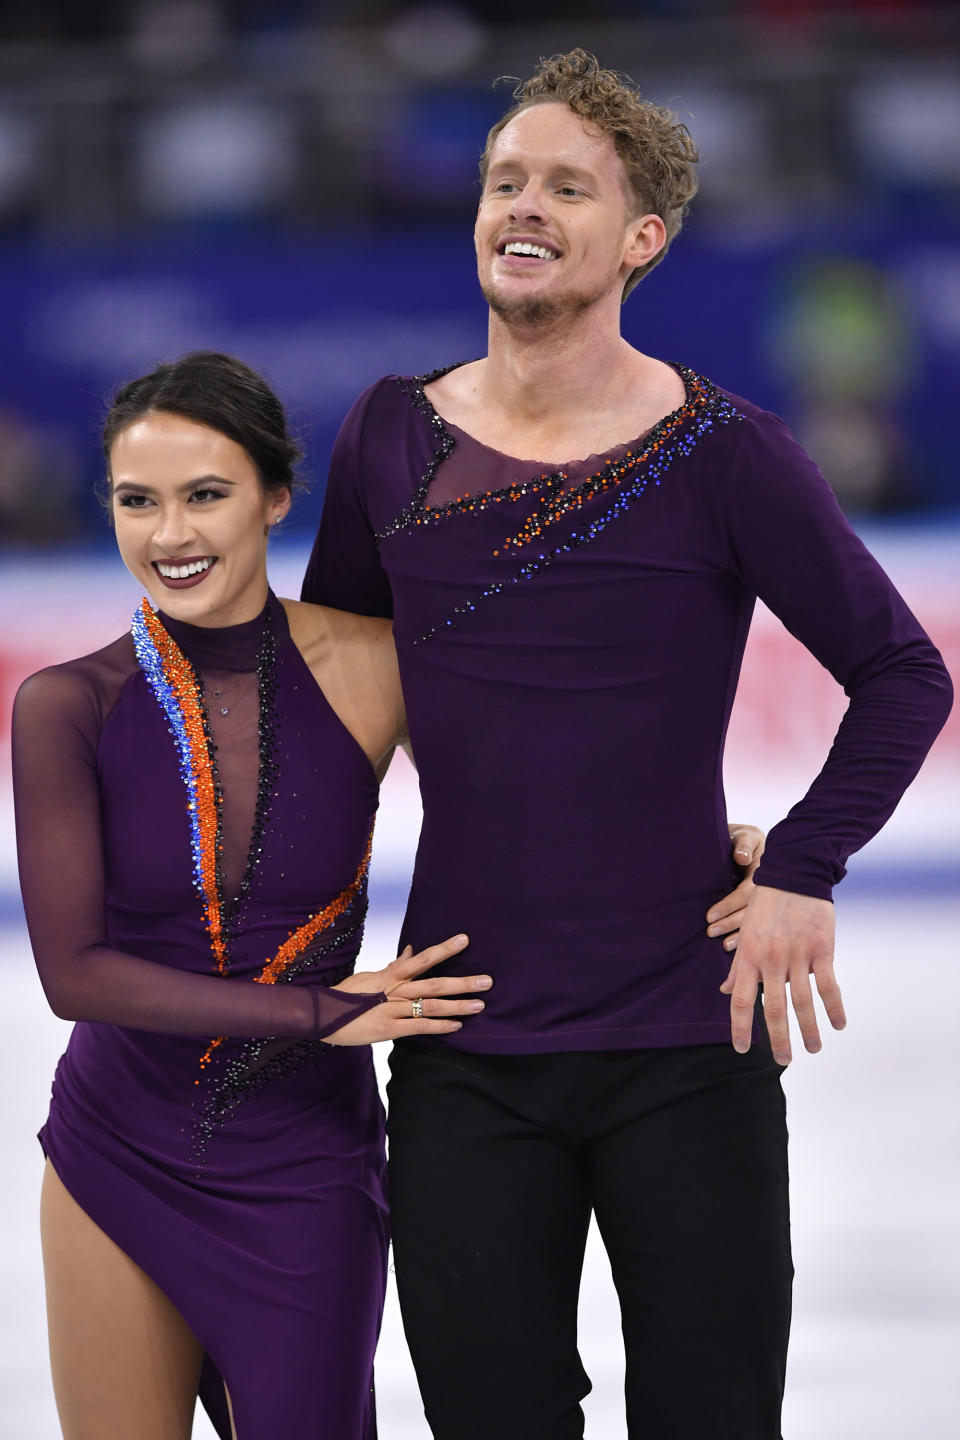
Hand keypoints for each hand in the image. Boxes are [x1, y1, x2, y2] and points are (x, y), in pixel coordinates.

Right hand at [325, 934, 491, 1044]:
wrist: (321, 1016)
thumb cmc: (347, 994)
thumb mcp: (370, 976)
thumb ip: (394, 965)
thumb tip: (412, 950)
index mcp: (391, 975)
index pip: (422, 958)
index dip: (444, 949)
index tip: (465, 940)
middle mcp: (395, 990)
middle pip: (434, 984)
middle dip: (462, 983)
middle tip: (487, 981)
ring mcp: (392, 1010)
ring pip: (430, 1006)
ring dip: (458, 1006)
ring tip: (480, 1004)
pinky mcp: (388, 1029)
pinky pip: (418, 1027)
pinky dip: (438, 1026)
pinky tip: (457, 1026)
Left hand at [705, 823, 765, 952]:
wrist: (748, 841)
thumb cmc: (744, 839)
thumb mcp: (745, 836)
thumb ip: (743, 845)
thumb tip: (741, 858)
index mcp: (763, 874)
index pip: (745, 893)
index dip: (728, 905)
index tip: (709, 916)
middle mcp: (767, 890)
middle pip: (750, 911)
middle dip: (731, 923)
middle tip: (710, 932)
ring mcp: (767, 901)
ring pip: (755, 921)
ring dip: (739, 934)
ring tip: (723, 946)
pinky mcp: (763, 908)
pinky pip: (757, 924)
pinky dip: (746, 937)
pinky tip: (735, 947)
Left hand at [720, 885, 844, 1064]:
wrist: (794, 873)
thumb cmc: (766, 904)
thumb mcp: (745, 932)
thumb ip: (738, 966)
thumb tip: (724, 992)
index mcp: (748, 956)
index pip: (739, 999)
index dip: (740, 1027)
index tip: (742, 1049)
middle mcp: (770, 959)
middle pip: (772, 1007)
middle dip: (778, 1038)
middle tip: (782, 1061)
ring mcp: (796, 955)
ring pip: (802, 1001)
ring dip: (808, 1029)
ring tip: (812, 1050)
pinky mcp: (821, 949)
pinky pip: (828, 985)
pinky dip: (834, 1007)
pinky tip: (838, 1024)